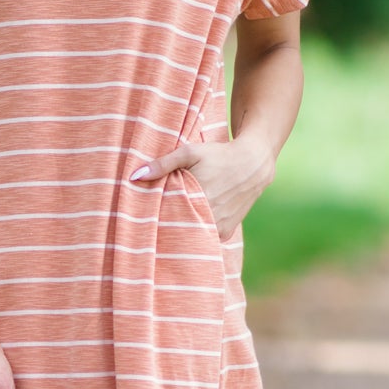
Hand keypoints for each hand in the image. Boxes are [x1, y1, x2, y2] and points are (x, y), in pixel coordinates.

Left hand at [130, 134, 277, 239]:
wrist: (253, 164)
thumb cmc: (219, 154)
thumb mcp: (190, 152)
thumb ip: (163, 164)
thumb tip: (135, 176)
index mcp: (199, 197)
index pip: (167, 216)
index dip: (154, 217)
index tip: (142, 217)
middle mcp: (210, 216)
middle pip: (179, 228)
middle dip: (166, 225)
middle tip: (151, 223)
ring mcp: (219, 227)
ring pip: (193, 234)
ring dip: (182, 230)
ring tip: (169, 224)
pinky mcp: (226, 232)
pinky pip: (206, 237)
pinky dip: (197, 232)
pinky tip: (188, 224)